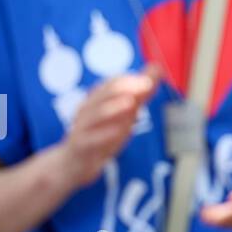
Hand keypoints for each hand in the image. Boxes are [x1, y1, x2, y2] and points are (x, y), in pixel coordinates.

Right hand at [61, 65, 160, 187]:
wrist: (74, 164)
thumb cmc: (101, 134)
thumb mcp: (122, 113)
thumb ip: (140, 93)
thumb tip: (157, 68)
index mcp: (97, 99)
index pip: (112, 83)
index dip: (131, 80)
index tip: (150, 79)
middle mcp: (88, 109)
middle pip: (103, 94)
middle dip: (124, 88)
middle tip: (146, 85)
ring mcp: (81, 127)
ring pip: (96, 115)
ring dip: (114, 108)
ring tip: (131, 103)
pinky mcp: (80, 146)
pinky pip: (91, 139)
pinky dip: (105, 134)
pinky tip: (119, 132)